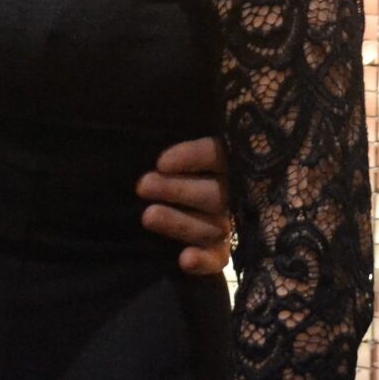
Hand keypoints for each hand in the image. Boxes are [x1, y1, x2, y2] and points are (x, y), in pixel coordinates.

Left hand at [137, 136, 232, 275]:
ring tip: (148, 216)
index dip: (192, 158)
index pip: (217, 155)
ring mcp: (229, 222)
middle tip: (143, 186)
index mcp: (228, 159)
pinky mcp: (221, 251)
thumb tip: (152, 117)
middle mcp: (235, 191)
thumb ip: (176, 145)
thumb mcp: (177, 147)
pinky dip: (204, 261)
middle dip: (177, 190)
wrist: (174, 201)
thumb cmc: (173, 165)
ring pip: (213, 225)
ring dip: (179, 222)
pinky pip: (219, 259)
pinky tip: (184, 260)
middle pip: (215, 193)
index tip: (160, 162)